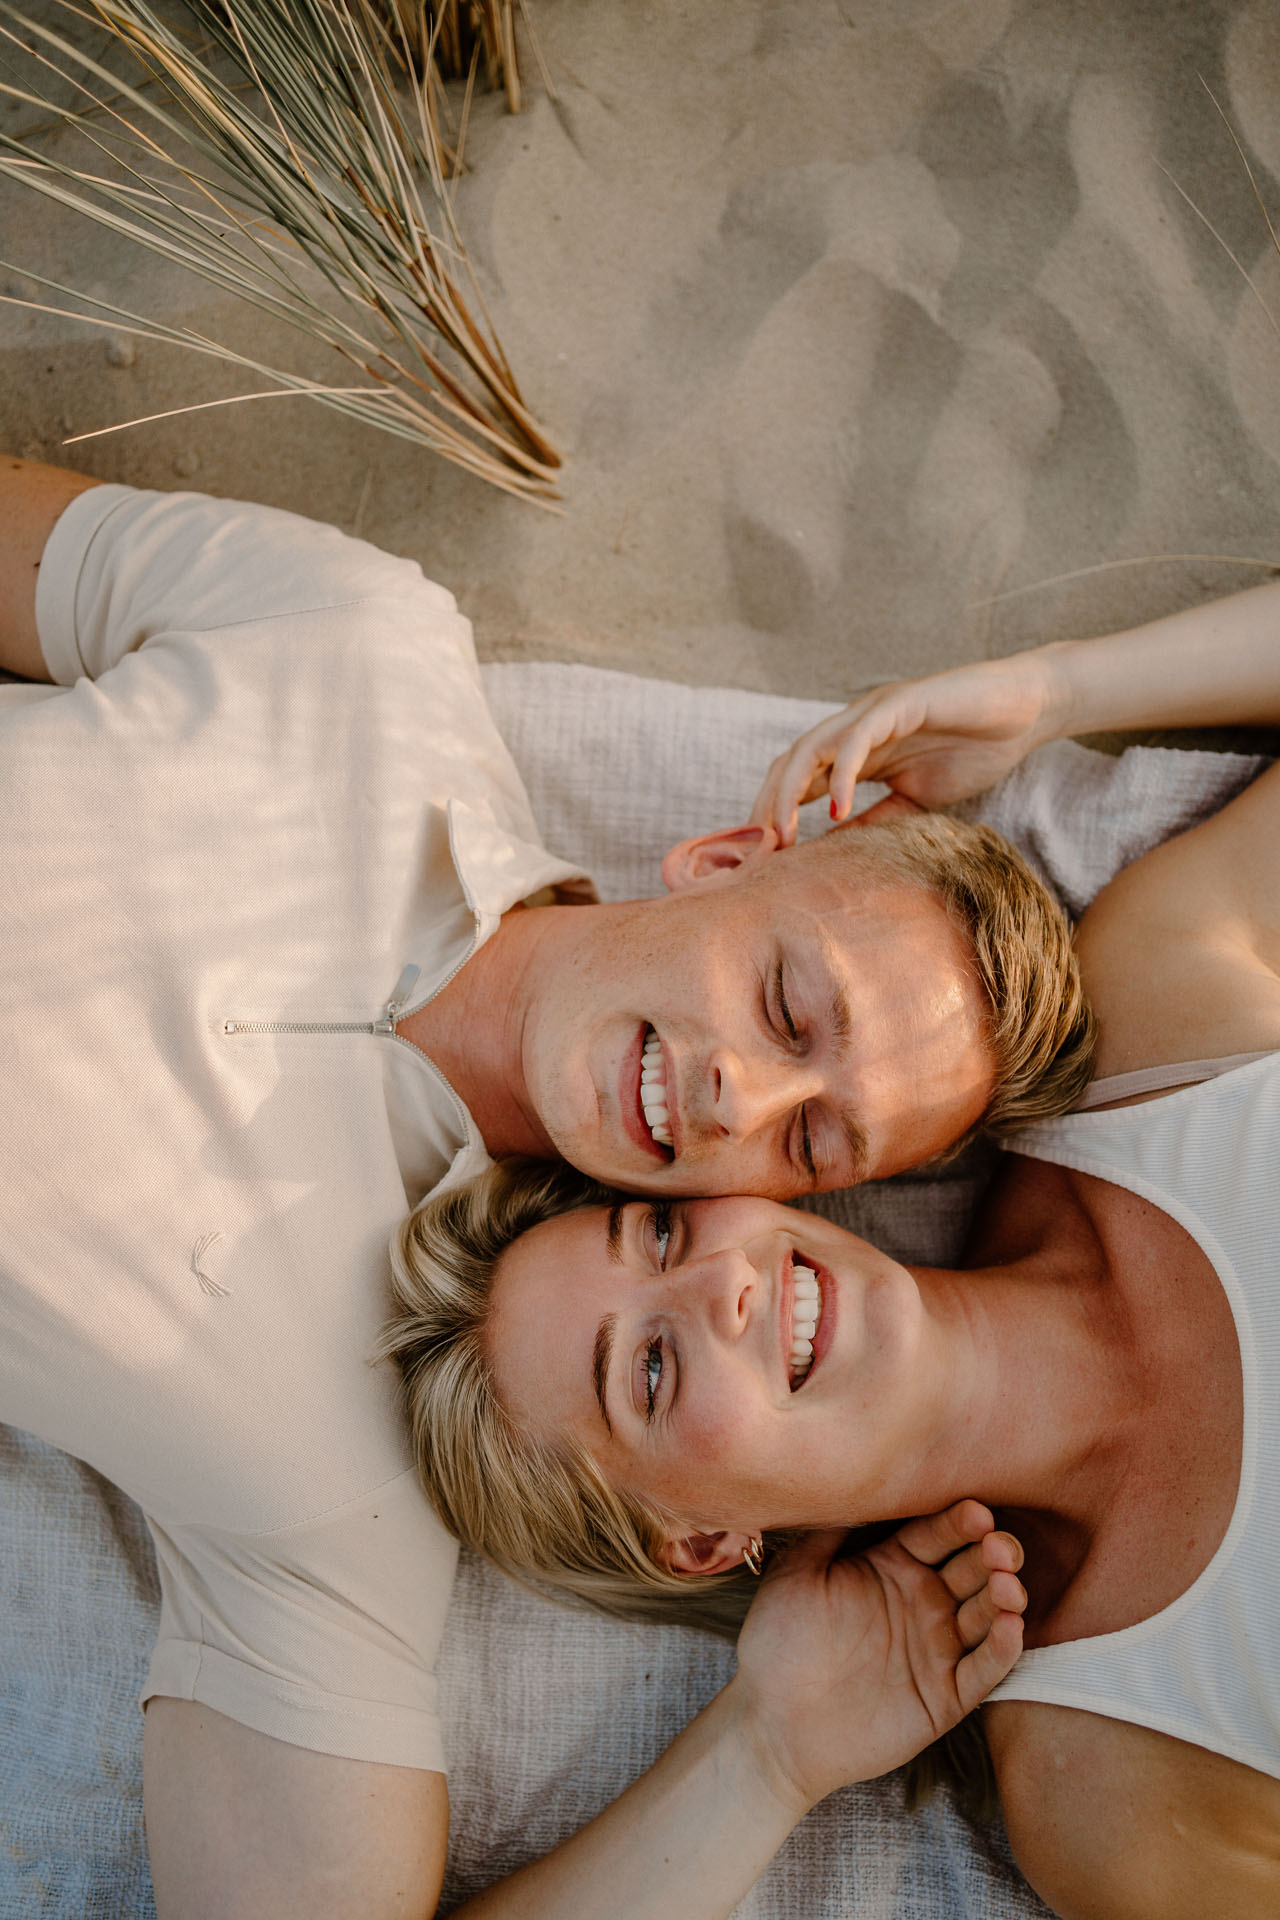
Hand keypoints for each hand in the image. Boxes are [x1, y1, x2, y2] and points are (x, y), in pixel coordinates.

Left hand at [731, 1500, 1025, 1813]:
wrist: (770, 1724)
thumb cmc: (776, 1644)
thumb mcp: (795, 1574)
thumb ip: (828, 1531)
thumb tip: (856, 1481)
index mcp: (889, 1568)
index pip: (935, 1535)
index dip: (958, 1523)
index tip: (975, 1511)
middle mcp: (920, 1604)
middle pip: (970, 1570)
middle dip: (992, 1554)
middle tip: (999, 1546)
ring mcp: (935, 1650)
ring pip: (985, 1616)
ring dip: (1003, 1598)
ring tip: (1006, 1585)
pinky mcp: (944, 1697)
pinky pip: (982, 1671)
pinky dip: (1002, 1650)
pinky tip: (1010, 1627)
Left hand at [750, 650, 1062, 845]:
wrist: (1023, 714)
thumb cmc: (973, 752)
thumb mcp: (914, 802)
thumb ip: (874, 822)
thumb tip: (832, 853)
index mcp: (854, 753)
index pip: (797, 783)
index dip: (773, 818)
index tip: (762, 861)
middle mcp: (853, 729)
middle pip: (790, 765)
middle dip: (767, 808)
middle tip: (757, 854)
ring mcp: (873, 713)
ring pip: (811, 749)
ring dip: (789, 794)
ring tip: (783, 835)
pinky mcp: (899, 704)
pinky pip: (858, 739)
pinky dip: (841, 774)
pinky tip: (836, 811)